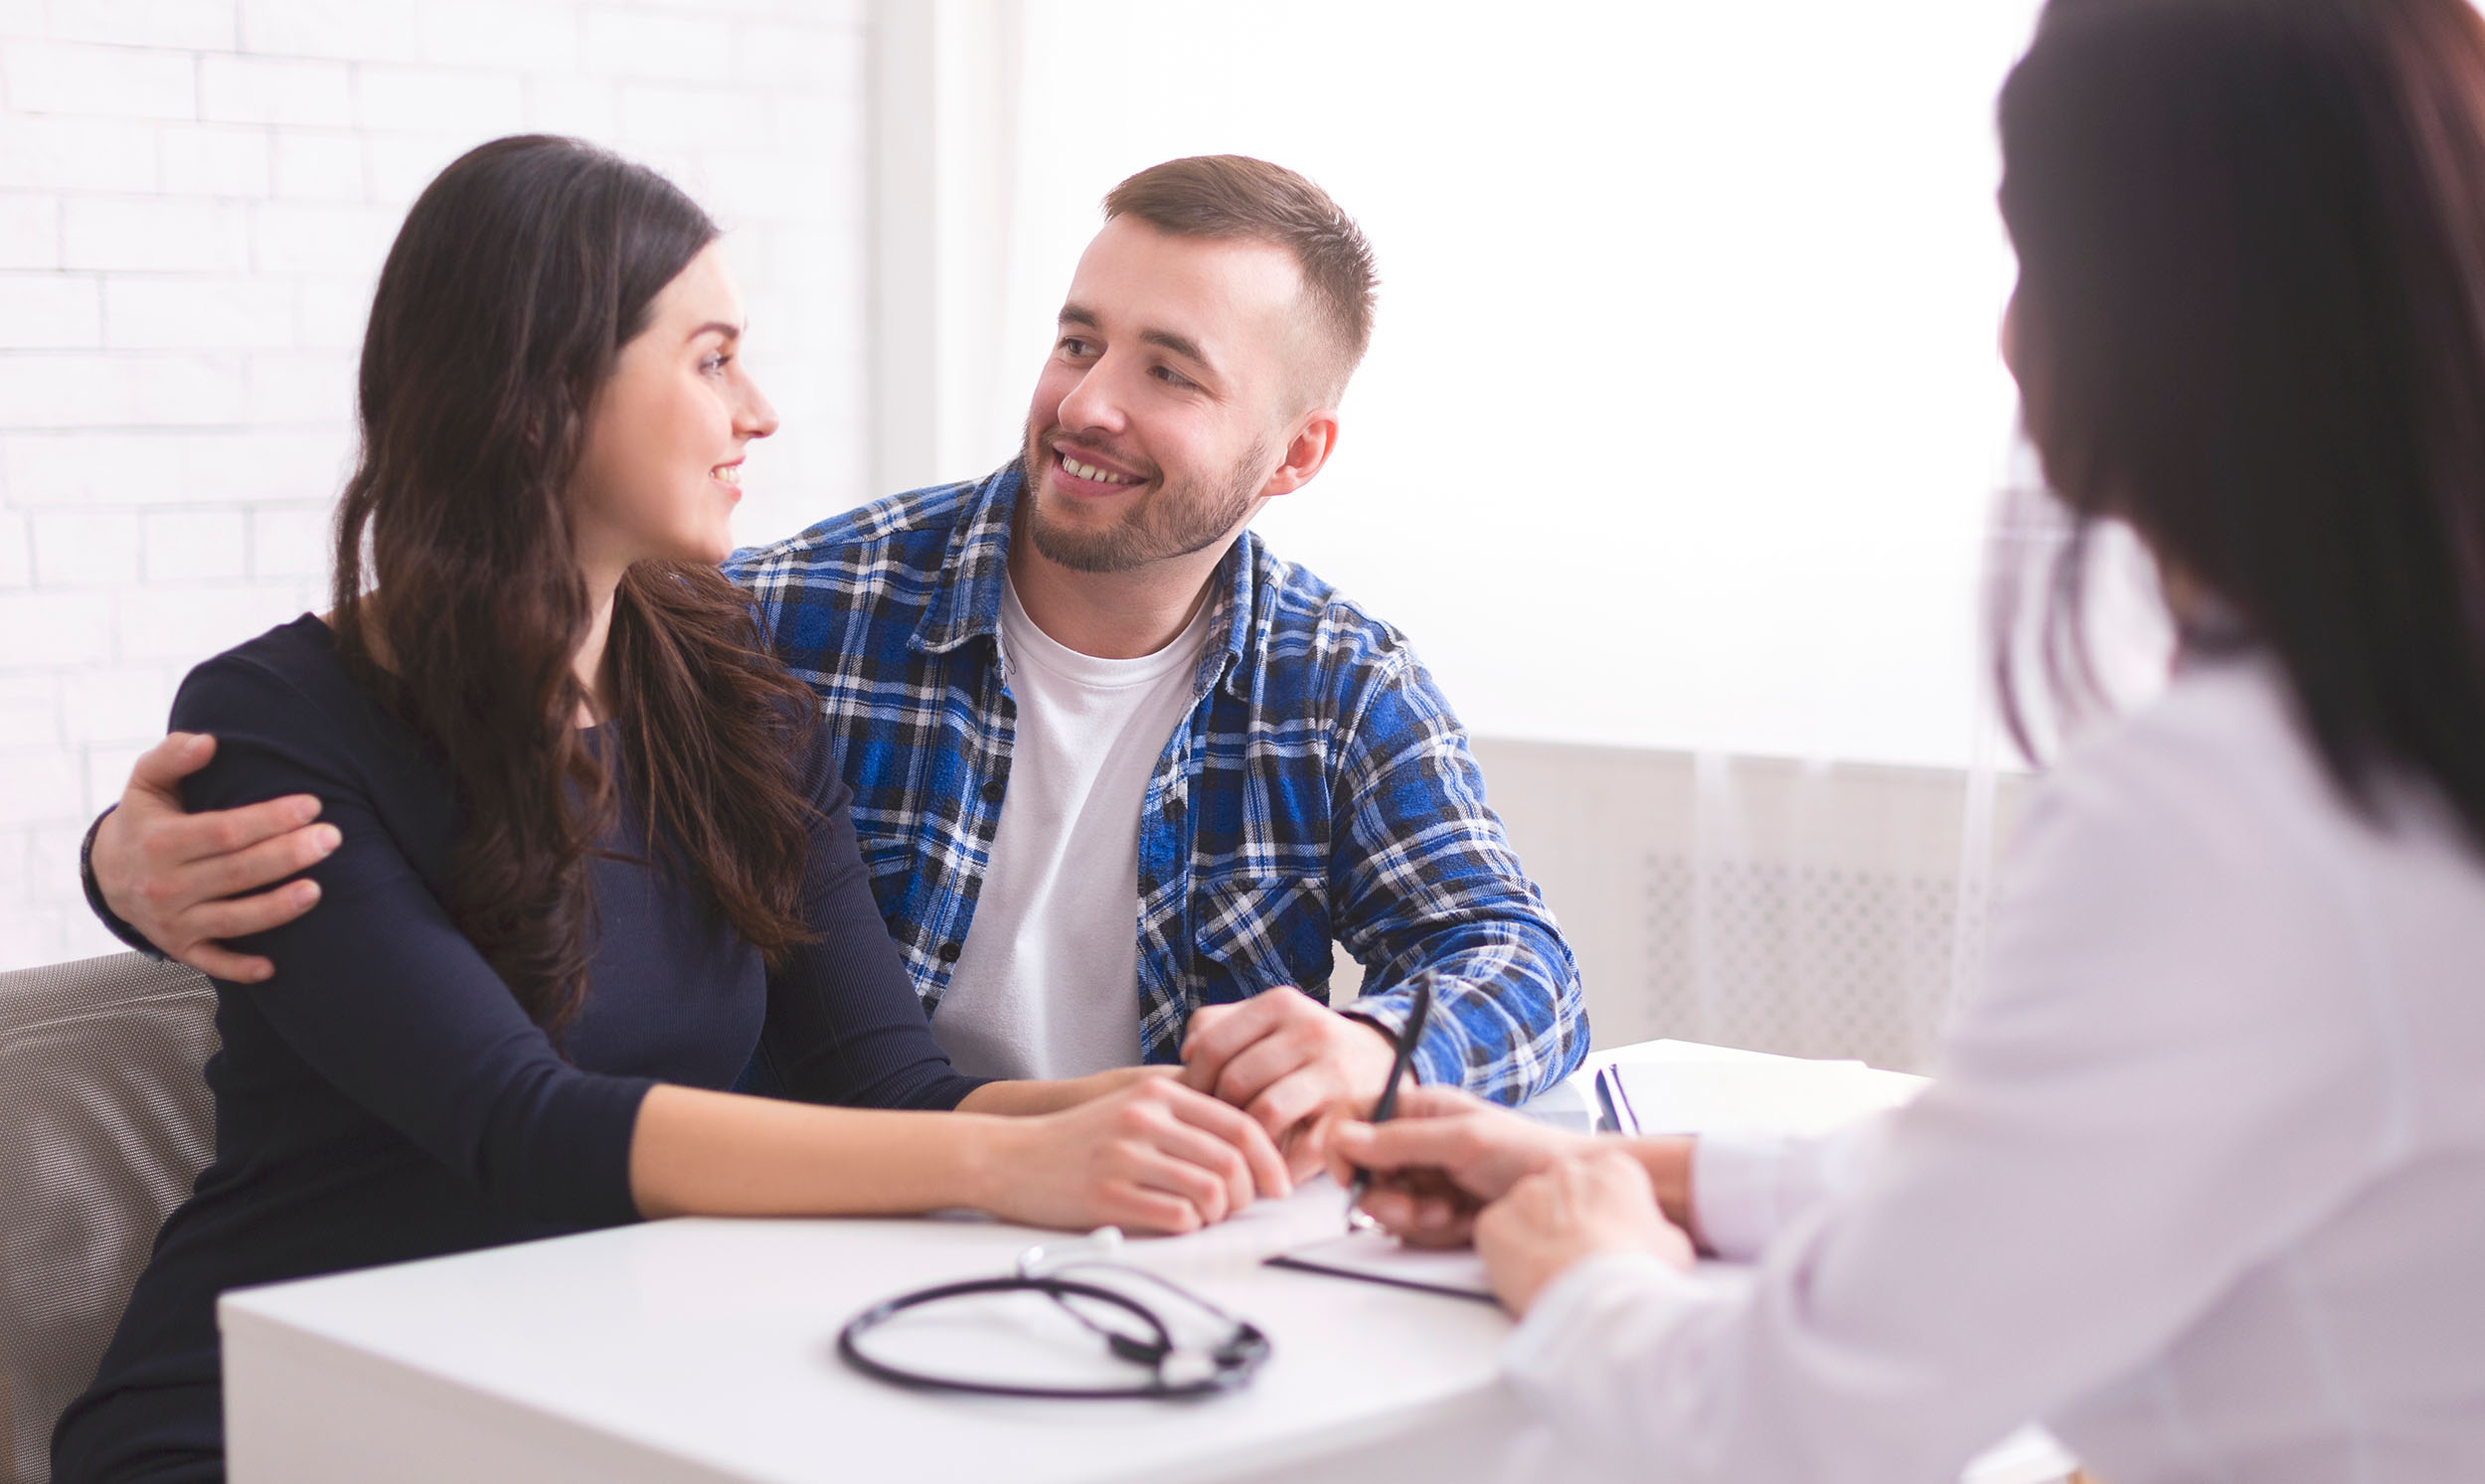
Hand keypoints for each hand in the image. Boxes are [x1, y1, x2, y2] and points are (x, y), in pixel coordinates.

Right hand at [92, 733, 339, 981]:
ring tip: (318, 890)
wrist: (108, 873)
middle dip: (288, 856)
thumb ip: (173, 756)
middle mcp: (165, 885)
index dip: (270, 819)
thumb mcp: (146, 782)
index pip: (224, 831)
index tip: (311, 805)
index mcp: (161, 842)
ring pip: (233, 919)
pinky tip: (274, 967)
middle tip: (332, 839)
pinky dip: (240, 968)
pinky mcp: (179, 949)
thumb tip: (207, 740)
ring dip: (277, 908)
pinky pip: (212, 963)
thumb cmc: (145, 820)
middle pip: (237, 873)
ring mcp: (172, 921)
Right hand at [985, 1077, 1293, 1234]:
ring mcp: (1125, 1157)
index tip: (1278, 1184)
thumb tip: (1249, 1147)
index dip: (1270, 1159)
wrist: (1009, 1157)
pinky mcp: (1108, 1196)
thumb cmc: (1078, 1140)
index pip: (1240, 1124)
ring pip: (1211, 1192)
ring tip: (1205, 1217)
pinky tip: (1177, 1224)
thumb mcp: (1131, 1108)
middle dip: (1248, 1194)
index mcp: (1157, 1094)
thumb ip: (1184, 1118)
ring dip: (1219, 1214)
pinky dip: (1190, 1227)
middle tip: (1240, 1209)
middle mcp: (1144, 1119)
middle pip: (1232, 1161)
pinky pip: (1177, 1217)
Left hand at [1179, 987, 1398, 1177]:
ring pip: (1266, 1113)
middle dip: (1219, 1114)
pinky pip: (1304, 1149)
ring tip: (1241, 1152)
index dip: (1193, 1083)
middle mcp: (1309, 1032)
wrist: (1380, 1059)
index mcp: (1280, 1005)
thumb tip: (1186, 1055)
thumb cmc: (1307, 1046)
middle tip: (1216, 1133)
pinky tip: (1274, 1168)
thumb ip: (1219, 1026)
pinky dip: (1282, 1165)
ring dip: (1248, 1141)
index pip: (1212, 1046)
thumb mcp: (1269, 1020)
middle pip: (1236, 1081)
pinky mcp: (1354, 1112)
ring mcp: (1335, 1072)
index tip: (1192, 1106)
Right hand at [1327, 1084, 1591, 1245]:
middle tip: (1411, 1206)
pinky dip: (1433, 1231)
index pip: (1356, 1119)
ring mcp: (1429, 1179)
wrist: (1568, 1192)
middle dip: (1386, 1195)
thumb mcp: (1463, 1140)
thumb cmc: (1529, 1151)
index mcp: (1420, 1110)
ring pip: (1387, 1205)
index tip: (1350, 1175)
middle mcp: (1419, 1143)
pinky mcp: (1440, 1212)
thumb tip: (1345, 1137)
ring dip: (1412, 1216)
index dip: (1344, 1148)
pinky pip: (1413, 1229)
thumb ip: (1402, 1140)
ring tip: (1445, 1212)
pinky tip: (1460, 1222)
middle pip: (1366, 1171)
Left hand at [1474, 1150, 1692, 1314]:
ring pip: (1526, 1213)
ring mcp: (1526, 1193)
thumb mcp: (1673, 1249)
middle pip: (1561, 1194)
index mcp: (1613, 1170)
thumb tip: (1653, 1241)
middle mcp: (1566, 1171)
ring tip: (1553, 1275)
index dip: (1606, 1216)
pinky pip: (1496, 1235)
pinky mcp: (1494, 1222)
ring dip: (1535, 1239)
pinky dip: (1505, 1256)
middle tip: (1577, 1260)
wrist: (1598, 1299)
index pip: (1604, 1183)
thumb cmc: (1638, 1274)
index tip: (1607, 1240)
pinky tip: (1526, 1278)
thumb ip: (1655, 1231)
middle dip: (1566, 1223)